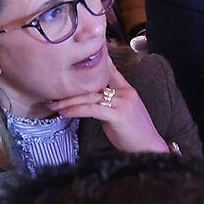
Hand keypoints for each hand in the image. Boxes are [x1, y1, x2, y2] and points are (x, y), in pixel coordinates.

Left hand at [50, 63, 168, 153]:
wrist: (149, 147)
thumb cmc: (134, 134)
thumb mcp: (122, 114)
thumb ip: (109, 105)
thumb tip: (92, 104)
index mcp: (128, 91)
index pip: (111, 72)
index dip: (99, 63)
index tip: (84, 56)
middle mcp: (126, 93)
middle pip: (93, 88)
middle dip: (71, 92)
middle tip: (54, 97)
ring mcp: (124, 103)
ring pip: (90, 98)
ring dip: (69, 102)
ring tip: (54, 106)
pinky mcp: (119, 114)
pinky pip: (92, 109)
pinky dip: (76, 110)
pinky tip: (65, 113)